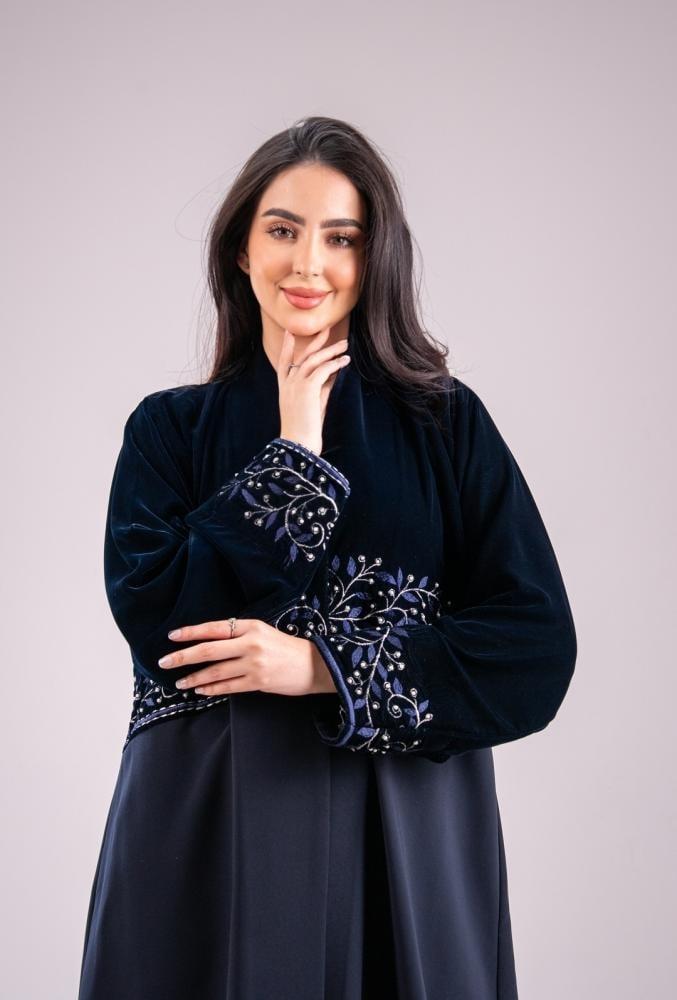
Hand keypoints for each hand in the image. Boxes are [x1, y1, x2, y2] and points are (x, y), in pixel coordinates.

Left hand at [157, 618, 337, 697]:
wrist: (315, 665)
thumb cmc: (287, 648)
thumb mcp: (264, 632)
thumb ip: (240, 636)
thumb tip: (211, 643)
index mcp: (251, 626)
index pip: (214, 628)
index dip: (191, 632)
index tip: (172, 636)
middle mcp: (250, 643)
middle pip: (208, 650)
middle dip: (183, 656)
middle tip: (164, 662)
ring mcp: (254, 664)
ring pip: (215, 671)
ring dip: (194, 677)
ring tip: (179, 682)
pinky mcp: (258, 682)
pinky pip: (228, 686)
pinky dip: (211, 689)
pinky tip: (200, 690)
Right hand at [277, 325, 350, 455]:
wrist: (298, 445)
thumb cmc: (305, 431)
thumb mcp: (313, 406)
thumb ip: (320, 390)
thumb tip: (332, 376)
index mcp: (284, 388)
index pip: (284, 362)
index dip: (288, 347)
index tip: (290, 332)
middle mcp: (288, 384)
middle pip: (301, 355)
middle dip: (315, 341)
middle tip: (328, 328)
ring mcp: (296, 385)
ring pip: (314, 360)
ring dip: (331, 350)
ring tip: (345, 345)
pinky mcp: (307, 389)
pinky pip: (322, 370)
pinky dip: (335, 364)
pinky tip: (345, 361)